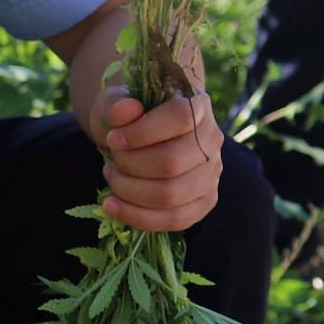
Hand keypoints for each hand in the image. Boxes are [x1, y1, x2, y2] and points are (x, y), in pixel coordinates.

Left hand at [91, 86, 224, 233]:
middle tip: (112, 160)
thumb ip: (117, 103)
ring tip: (112, 177)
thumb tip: (126, 111)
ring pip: (170, 195)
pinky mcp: (204, 202)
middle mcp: (212, 140)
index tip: (113, 139)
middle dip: (130, 165)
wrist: (139, 139)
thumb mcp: (115, 103)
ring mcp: (212, 174)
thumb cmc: (129, 119)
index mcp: (197, 105)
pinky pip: (174, 220)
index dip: (142, 132)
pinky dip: (137, 217)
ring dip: (129, 191)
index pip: (180, 117)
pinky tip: (112, 206)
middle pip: (172, 162)